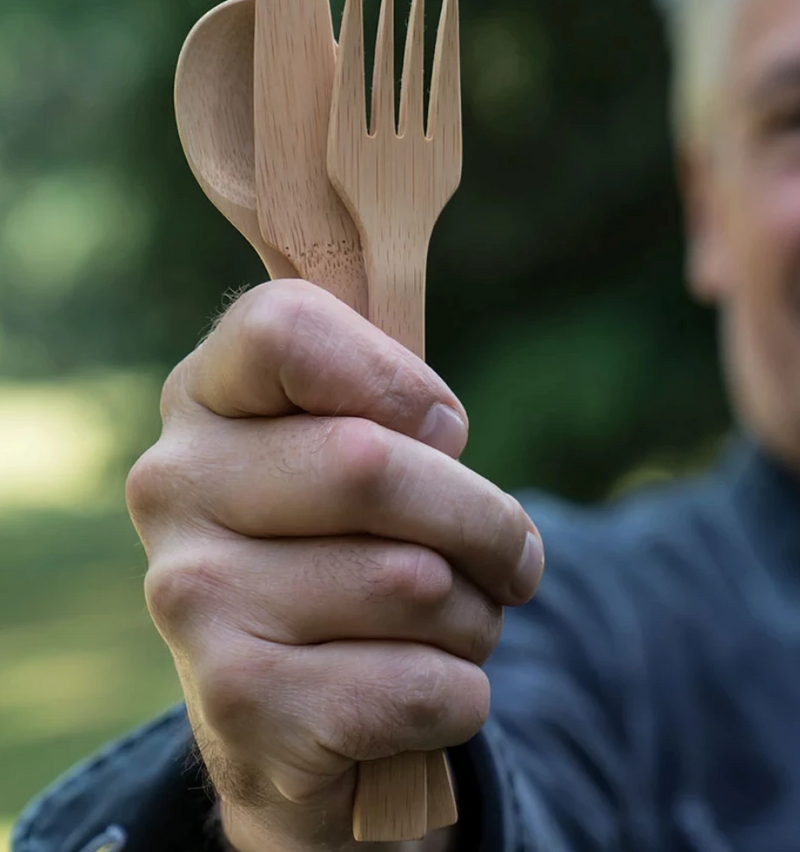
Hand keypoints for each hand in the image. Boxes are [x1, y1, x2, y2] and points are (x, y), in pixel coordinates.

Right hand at [126, 280, 544, 851]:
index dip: (397, 378)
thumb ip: (389, 413)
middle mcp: (175, 486)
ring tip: (448, 625)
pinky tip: (418, 689)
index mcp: (204, 399)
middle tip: (511, 559)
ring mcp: (192, 597)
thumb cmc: (341, 551)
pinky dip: (460, 694)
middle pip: (373, 464)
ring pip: (415, 584)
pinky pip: (423, 686)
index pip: (286, 329)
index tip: (441, 432)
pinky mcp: (238, 702)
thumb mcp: (352, 454)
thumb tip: (438, 432)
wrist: (282, 706)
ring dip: (475, 615)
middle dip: (486, 523)